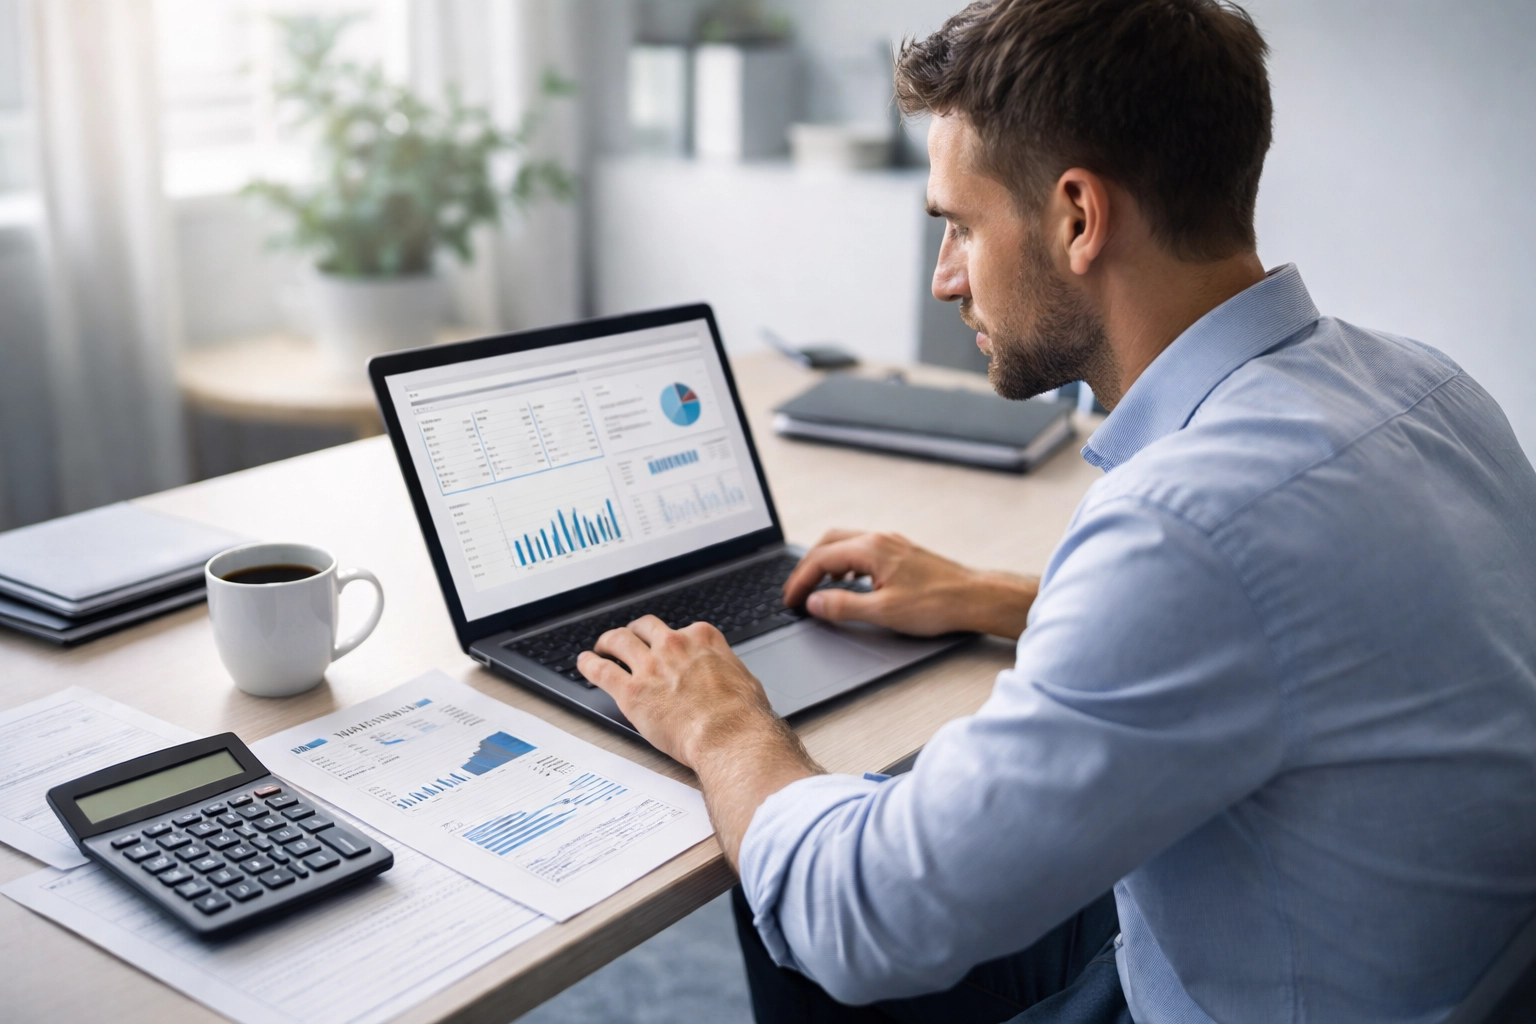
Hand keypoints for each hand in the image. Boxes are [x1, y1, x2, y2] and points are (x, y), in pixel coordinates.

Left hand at [578, 616, 820, 865]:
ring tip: (602, 646)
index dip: (671, 638)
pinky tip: (584, 663)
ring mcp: (650, 666)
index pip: (681, 630)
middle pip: (645, 627)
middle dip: (635, 631)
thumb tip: (728, 678)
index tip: (668, 645)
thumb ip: (727, 671)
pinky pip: (601, 671)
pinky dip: (589, 664)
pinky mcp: (631, 691)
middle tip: (630, 638)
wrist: (729, 735)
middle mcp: (674, 645)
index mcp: (702, 638)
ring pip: (618, 641)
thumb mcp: (744, 680)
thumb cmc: (742, 715)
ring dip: (607, 641)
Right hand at [782, 529, 1038, 638]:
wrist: (975, 598)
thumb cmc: (937, 603)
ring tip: (817, 587)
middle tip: (796, 591)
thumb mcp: (884, 611)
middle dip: (807, 566)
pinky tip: (849, 581)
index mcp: (871, 549)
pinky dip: (845, 563)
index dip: (800, 581)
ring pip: (846, 544)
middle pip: (829, 543)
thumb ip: (844, 606)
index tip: (790, 600)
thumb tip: (815, 603)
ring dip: (826, 563)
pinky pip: (862, 550)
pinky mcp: (902, 553)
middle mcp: (880, 539)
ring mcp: (892, 544)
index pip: (820, 559)